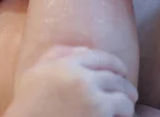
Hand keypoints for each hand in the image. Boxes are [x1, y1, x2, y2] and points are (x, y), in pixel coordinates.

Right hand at [5, 46, 137, 116]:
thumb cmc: (29, 103)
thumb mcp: (35, 72)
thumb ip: (57, 54)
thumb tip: (85, 49)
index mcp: (66, 64)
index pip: (100, 57)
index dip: (114, 64)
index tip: (121, 72)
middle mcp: (81, 77)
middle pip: (115, 76)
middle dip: (124, 85)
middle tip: (130, 94)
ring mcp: (92, 97)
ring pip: (124, 94)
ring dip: (127, 101)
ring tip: (126, 108)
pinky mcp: (100, 114)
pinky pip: (124, 110)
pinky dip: (125, 113)